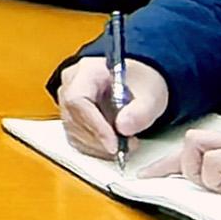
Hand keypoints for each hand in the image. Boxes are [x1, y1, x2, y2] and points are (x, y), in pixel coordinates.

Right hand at [51, 54, 174, 155]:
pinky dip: (97, 149)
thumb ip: (141, 110)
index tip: (114, 143)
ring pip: (73, 133)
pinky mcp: (72, 119)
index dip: (94, 124)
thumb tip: (123, 128)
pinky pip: (76, 140)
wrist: (138, 85)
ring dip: (100, 146)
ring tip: (126, 143)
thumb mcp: (152, 93)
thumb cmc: (141, 83)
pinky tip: (115, 144)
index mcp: (88, 71)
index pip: (78, 99)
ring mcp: (68, 103)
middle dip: (101, 139)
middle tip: (127, 145)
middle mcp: (71, 85)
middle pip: (73, 118)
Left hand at [144, 121, 220, 198]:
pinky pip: (215, 161)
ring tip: (215, 187)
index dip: (179, 160)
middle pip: (193, 139)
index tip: (156, 174)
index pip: (207, 144)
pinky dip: (212, 177)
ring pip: (195, 143)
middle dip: (168, 162)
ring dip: (194, 169)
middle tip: (152, 179)